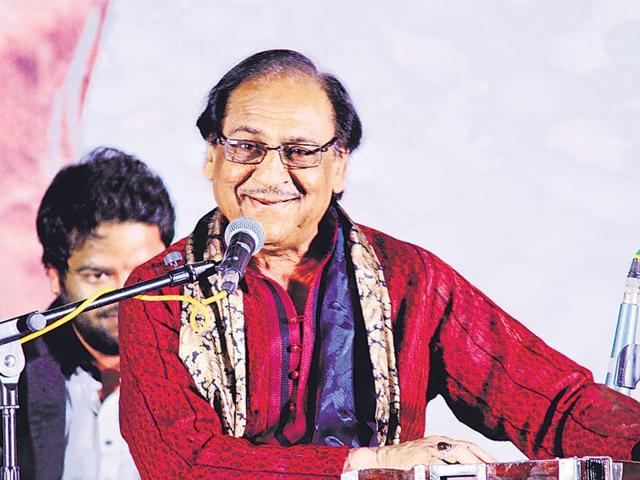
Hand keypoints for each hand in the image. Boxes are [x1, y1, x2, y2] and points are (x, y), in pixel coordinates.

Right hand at [344, 435, 496, 471]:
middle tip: (496, 468)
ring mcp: (429, 450)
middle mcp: (436, 443)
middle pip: (466, 447)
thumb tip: (465, 471)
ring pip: (457, 453)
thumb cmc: (402, 463)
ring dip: (473, 462)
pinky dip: (453, 469)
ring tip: (485, 470)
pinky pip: (441, 465)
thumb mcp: (426, 458)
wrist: (379, 461)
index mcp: (439, 442)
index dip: (484, 454)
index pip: (467, 446)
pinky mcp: (422, 459)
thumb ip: (444, 463)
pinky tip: (463, 473)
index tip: (497, 464)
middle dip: (484, 458)